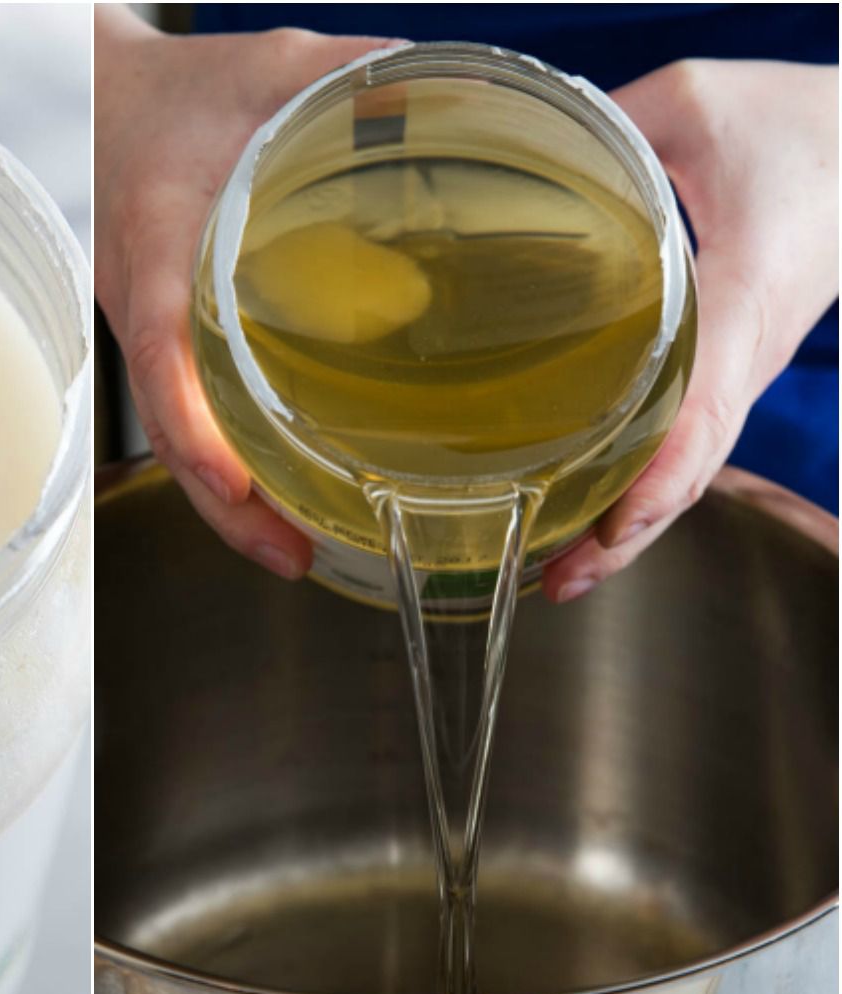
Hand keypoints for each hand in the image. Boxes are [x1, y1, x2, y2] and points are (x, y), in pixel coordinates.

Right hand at [95, 6, 397, 578]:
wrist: (100, 96)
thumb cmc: (177, 90)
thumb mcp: (273, 67)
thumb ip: (361, 77)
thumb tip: (464, 99)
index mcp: (158, 243)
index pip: (163, 353)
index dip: (194, 430)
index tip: (235, 486)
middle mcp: (142, 301)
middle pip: (167, 428)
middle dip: (222, 504)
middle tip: (290, 556)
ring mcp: (147, 326)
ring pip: (174, 434)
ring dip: (225, 501)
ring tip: (290, 550)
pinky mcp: (162, 333)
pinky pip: (185, 410)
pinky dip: (223, 461)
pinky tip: (273, 486)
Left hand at [542, 59, 839, 602]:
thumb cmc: (795, 124)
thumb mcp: (694, 103)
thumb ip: (605, 130)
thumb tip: (506, 158)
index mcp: (745, 298)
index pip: (702, 410)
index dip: (655, 479)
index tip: (607, 531)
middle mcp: (745, 350)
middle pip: (692, 468)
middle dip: (626, 534)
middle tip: (554, 581)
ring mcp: (739, 364)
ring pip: (689, 465)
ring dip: (628, 522)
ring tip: (554, 570)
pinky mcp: (726, 361)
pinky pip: (685, 436)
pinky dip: (640, 481)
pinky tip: (582, 505)